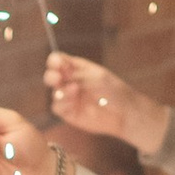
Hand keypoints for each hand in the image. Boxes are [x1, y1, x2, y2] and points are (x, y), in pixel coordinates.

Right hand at [45, 54, 167, 157]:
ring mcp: (69, 98)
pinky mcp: (69, 113)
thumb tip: (59, 73)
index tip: (58, 63)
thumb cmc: (115, 91)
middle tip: (57, 78)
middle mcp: (70, 82)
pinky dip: (63, 104)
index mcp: (77, 68)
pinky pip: (58, 108)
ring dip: (61, 91)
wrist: (124, 113)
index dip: (55, 61)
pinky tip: (74, 103)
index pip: (59, 61)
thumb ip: (78, 74)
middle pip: (51, 76)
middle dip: (51, 76)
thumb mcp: (98, 76)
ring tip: (75, 90)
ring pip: (54, 93)